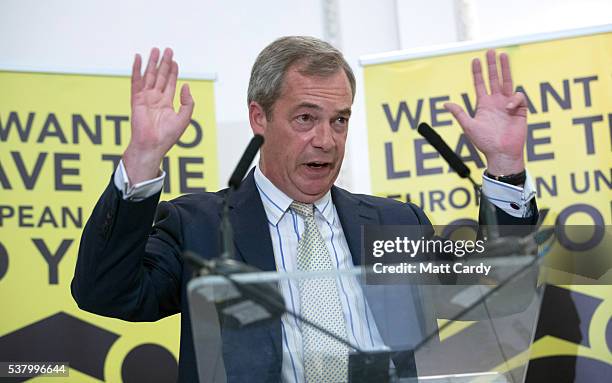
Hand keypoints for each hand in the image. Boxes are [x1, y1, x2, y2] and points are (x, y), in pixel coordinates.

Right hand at [123, 48, 194, 183]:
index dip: (173, 72)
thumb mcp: (184, 118)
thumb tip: (186, 85)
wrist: (152, 145)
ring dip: (152, 63)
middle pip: (160, 76)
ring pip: (149, 76)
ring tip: (155, 50)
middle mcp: (156, 99)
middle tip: (167, 50)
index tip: (175, 61)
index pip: (170, 83)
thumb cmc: (168, 136)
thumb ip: (188, 102)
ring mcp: (145, 98)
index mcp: (166, 103)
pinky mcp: (136, 99)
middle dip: (164, 63)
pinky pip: (136, 81)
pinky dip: (136, 69)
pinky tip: (138, 58)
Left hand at [444, 49, 526, 174]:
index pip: (480, 84)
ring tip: (503, 55)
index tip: (475, 60)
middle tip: (490, 51)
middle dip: (492, 65)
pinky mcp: (520, 110)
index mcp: (484, 104)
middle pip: (494, 79)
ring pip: (507, 82)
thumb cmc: (484, 142)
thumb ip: (459, 113)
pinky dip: (514, 99)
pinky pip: (518, 97)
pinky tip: (508, 108)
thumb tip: (444, 104)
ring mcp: (508, 104)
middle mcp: (496, 101)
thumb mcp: (468, 126)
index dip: (478, 72)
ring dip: (505, 69)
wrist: (501, 153)